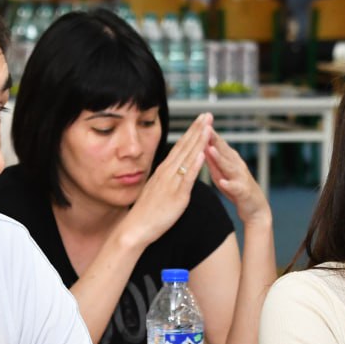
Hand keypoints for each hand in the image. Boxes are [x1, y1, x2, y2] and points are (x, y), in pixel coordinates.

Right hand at [118, 114, 210, 250]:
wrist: (135, 228)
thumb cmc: (145, 213)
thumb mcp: (156, 190)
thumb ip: (166, 179)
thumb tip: (173, 173)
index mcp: (164, 171)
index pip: (180, 147)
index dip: (191, 133)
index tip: (200, 121)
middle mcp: (167, 173)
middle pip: (185, 147)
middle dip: (197, 130)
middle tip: (207, 115)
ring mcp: (172, 183)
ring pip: (188, 158)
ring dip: (199, 142)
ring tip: (208, 127)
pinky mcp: (177, 196)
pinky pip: (187, 178)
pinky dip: (194, 165)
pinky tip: (202, 154)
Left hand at [205, 131, 268, 225]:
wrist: (255, 209)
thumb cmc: (236, 189)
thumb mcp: (222, 173)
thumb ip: (213, 161)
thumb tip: (202, 146)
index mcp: (230, 160)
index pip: (218, 144)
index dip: (209, 133)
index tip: (199, 121)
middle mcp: (237, 166)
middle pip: (224, 151)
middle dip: (214, 139)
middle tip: (205, 127)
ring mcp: (241, 178)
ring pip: (229, 167)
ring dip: (219, 158)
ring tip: (210, 150)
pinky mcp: (243, 192)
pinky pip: (235, 188)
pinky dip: (229, 184)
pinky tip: (223, 182)